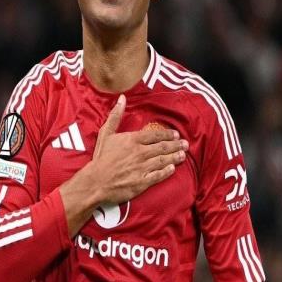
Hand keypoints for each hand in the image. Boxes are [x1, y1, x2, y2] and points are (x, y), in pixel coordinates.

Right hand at [60, 94, 187, 236]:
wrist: (96, 181)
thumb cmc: (101, 157)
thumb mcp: (106, 133)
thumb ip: (116, 115)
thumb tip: (122, 98)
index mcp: (133, 140)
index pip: (155, 135)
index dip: (167, 134)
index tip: (175, 134)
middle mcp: (140, 153)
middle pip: (162, 147)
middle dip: (176, 145)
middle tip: (185, 144)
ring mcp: (142, 168)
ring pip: (163, 160)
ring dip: (174, 157)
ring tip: (183, 155)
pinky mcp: (142, 182)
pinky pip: (158, 175)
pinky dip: (167, 171)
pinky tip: (173, 168)